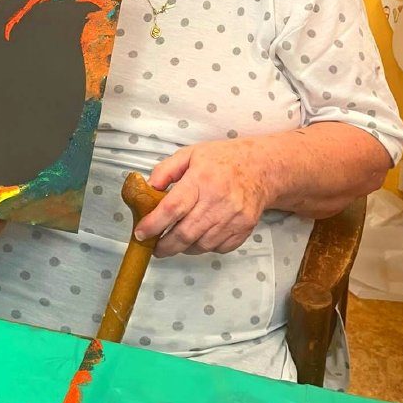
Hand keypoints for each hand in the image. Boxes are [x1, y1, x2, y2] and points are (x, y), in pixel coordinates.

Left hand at [135, 139, 268, 256]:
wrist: (261, 168)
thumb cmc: (223, 160)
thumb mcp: (190, 154)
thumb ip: (165, 170)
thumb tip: (148, 188)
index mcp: (201, 180)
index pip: (172, 208)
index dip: (153, 225)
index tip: (141, 233)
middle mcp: (218, 201)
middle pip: (185, 233)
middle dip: (164, 245)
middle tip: (154, 246)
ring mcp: (233, 218)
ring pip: (200, 245)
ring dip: (183, 248)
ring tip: (175, 241)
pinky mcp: (243, 229)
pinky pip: (218, 248)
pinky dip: (204, 247)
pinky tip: (198, 237)